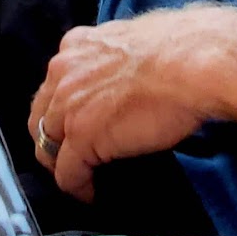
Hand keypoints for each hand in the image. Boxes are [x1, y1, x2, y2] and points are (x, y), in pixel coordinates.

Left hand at [28, 9, 222, 202]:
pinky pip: (67, 173)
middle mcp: (64, 72)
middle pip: (42, 117)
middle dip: (53, 139)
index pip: (53, 84)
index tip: (73, 124)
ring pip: (48, 147)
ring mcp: (69, 105)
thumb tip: (127, 73)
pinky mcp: (83, 137)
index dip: (61, 109)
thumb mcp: (133, 41)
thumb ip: (115, 58)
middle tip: (70, 157)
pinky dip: (77, 188)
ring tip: (79, 178)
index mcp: (76, 46)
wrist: (193, 62)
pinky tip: (91, 194)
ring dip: (61, 165)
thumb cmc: (181, 50)